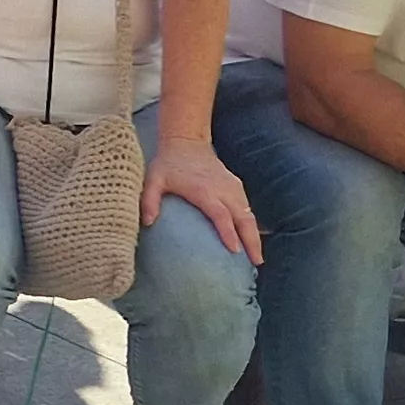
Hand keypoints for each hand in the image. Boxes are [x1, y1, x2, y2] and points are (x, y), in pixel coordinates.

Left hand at [143, 140, 264, 264]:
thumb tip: (147, 223)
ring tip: (257, 258)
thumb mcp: (153, 179)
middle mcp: (222, 189)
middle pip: (243, 218)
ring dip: (255, 235)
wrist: (186, 141)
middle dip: (252, 240)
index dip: (228, 232)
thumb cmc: (168, 164)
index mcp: (203, 190)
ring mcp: (232, 187)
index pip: (220, 214)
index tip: (235, 250)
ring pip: (249, 214)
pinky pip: (247, 207)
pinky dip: (252, 224)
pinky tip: (252, 240)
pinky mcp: (235, 185)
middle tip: (256, 263)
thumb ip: (149, 200)